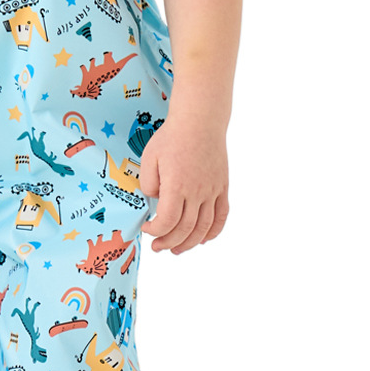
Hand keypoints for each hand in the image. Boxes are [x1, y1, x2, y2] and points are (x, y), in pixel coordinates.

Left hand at [139, 116, 228, 253]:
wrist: (200, 121)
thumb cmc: (172, 137)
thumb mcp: (149, 158)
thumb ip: (148, 184)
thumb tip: (155, 200)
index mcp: (177, 186)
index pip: (167, 221)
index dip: (155, 231)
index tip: (147, 228)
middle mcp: (197, 192)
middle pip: (185, 229)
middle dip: (168, 242)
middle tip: (158, 247)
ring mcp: (212, 191)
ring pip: (204, 228)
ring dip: (189, 243)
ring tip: (177, 249)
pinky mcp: (222, 187)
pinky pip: (221, 216)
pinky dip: (214, 232)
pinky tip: (203, 239)